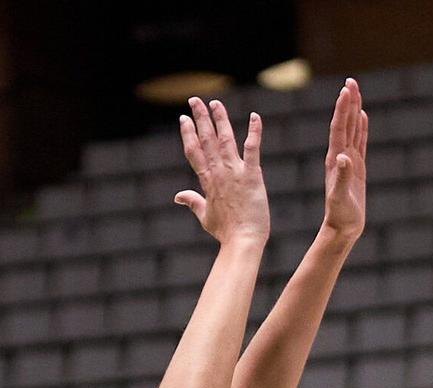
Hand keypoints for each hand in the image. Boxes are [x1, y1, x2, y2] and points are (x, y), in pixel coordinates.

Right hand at [176, 98, 268, 246]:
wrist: (242, 241)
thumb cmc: (226, 232)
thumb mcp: (205, 217)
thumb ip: (192, 202)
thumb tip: (177, 197)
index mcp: (207, 182)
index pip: (194, 152)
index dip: (188, 134)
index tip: (183, 119)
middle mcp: (219, 173)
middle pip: (206, 140)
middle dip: (200, 118)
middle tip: (194, 100)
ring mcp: (235, 172)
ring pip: (225, 139)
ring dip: (220, 119)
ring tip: (215, 103)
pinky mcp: (252, 175)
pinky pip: (252, 148)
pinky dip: (254, 132)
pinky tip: (255, 116)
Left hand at [322, 77, 367, 240]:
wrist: (342, 228)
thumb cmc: (340, 215)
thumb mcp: (340, 198)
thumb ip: (341, 178)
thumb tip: (344, 157)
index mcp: (335, 160)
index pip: (339, 129)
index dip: (343, 109)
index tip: (346, 90)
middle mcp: (340, 156)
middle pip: (345, 123)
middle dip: (349, 102)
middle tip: (351, 81)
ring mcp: (349, 161)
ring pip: (353, 129)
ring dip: (354, 110)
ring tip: (356, 91)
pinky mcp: (357, 168)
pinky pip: (360, 142)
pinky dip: (362, 128)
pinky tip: (363, 116)